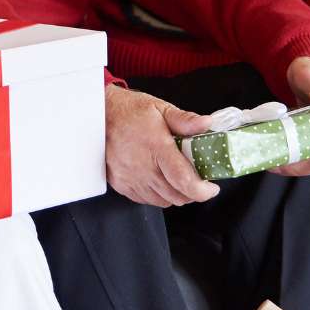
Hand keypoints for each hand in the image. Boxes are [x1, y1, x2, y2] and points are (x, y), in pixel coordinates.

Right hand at [103, 84, 219, 207]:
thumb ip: (185, 120)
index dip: (202, 190)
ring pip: (162, 201)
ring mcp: (130, 178)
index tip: (212, 188)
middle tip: (198, 181)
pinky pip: (146, 200)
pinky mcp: (121, 184)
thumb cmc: (129, 111)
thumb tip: (208, 123)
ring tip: (178, 179)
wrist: (98, 115)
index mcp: (156, 147)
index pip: (183, 180)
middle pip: (176, 196)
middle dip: (193, 193)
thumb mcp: (160, 108)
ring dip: (175, 194)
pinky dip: (158, 195)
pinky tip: (159, 180)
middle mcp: (143, 166)